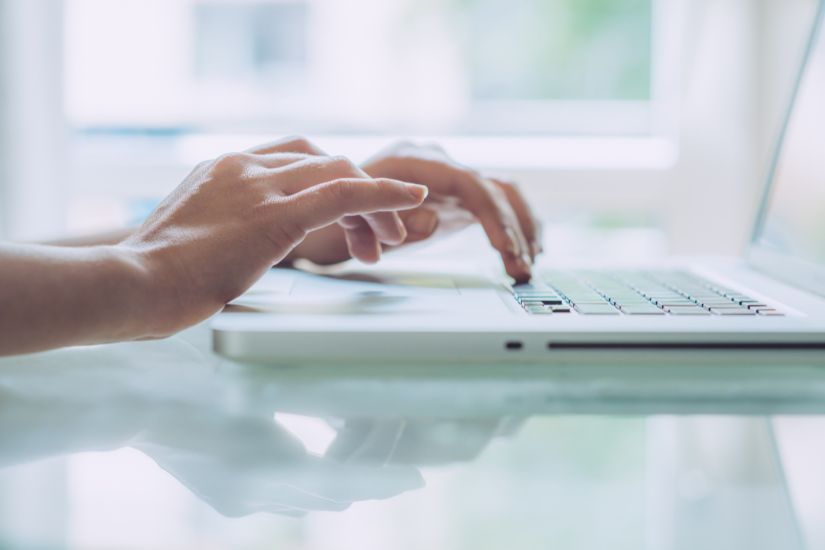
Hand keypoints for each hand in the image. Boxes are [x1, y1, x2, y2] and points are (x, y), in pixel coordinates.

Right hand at [122, 138, 426, 336]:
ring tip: (391, 241)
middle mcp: (245, 166)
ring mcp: (260, 186)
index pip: (296, 157)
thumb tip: (236, 257)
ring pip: (340, 173)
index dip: (332, 180)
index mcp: (225, 168)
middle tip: (378, 238)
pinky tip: (410, 199)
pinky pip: (345, 192)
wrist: (132, 284)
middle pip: (324, 161)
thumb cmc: (153, 276)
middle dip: (360, 193)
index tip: (350, 215)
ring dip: (376, 204)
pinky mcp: (276, 215)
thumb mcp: (194, 239)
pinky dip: (383, 193)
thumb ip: (224, 232)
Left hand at [289, 141, 542, 282]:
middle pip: (493, 187)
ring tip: (529, 265)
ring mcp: (446, 180)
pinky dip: (512, 227)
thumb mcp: (349, 221)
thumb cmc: (328, 213)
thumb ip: (391, 218)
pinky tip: (527, 251)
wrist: (315, 208)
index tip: (504, 248)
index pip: (468, 183)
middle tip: (521, 267)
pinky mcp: (451, 199)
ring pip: (502, 193)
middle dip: (514, 228)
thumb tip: (433, 218)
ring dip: (521, 228)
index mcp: (412, 161)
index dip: (491, 216)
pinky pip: (493, 205)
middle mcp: (435, 164)